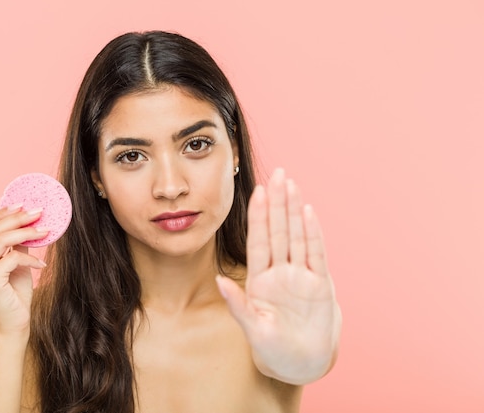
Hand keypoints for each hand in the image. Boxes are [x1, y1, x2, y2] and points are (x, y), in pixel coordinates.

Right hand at [0, 205, 48, 335]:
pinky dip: (30, 257)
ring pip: (1, 239)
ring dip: (26, 232)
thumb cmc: (15, 296)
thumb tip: (30, 221)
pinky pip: (12, 257)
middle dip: (18, 217)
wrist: (13, 326)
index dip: (1, 212)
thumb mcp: (17, 264)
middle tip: (39, 212)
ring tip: (45, 231)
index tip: (22, 204)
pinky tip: (42, 263)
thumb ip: (17, 245)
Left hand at [216, 168, 340, 384]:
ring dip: (293, 211)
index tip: (257, 192)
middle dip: (277, 203)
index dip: (258, 217)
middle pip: (278, 231)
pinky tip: (308, 212)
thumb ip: (237, 304)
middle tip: (277, 174)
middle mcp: (280, 273)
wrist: (301, 364)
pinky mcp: (320, 285)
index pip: (258, 242)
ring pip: (297, 237)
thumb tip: (218, 280)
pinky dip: (312, 234)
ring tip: (291, 185)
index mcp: (260, 280)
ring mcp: (301, 276)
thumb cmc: (272, 350)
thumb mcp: (252, 328)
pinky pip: (316, 254)